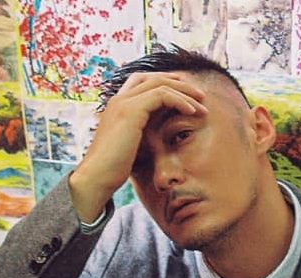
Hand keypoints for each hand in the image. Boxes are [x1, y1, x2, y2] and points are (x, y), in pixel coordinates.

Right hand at [69, 73, 207, 221]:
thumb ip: (144, 132)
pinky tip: (192, 113)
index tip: (187, 95)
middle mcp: (119, 99)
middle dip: (179, 83)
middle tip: (200, 95)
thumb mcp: (133, 145)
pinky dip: (180, 101)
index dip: (166, 83)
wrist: (97, 176)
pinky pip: (162, 95)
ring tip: (202, 106)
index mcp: (117, 105)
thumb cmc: (114, 168)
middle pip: (154, 77)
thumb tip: (162, 135)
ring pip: (161, 83)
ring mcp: (123, 102)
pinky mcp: (131, 111)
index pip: (143, 81)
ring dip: (185, 93)